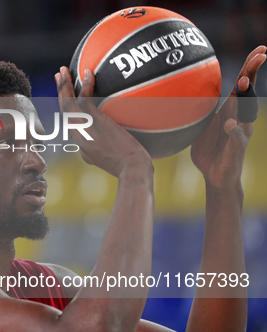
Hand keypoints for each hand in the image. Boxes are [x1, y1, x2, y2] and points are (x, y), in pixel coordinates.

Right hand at [55, 66, 150, 177]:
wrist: (131, 169)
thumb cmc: (131, 167)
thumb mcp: (115, 160)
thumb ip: (110, 147)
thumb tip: (115, 136)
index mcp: (82, 146)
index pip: (71, 124)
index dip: (66, 108)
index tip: (66, 96)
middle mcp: (79, 137)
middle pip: (64, 112)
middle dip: (60, 93)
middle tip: (58, 76)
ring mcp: (85, 129)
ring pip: (68, 104)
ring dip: (64, 86)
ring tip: (63, 70)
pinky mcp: (94, 122)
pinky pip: (85, 99)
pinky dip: (85, 85)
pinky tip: (88, 73)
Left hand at [191, 46, 266, 189]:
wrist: (214, 175)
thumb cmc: (208, 148)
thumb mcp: (201, 124)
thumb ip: (198, 109)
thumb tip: (179, 91)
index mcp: (231, 108)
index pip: (243, 83)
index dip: (251, 66)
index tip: (261, 49)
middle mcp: (240, 116)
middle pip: (248, 91)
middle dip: (253, 72)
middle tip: (261, 56)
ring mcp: (240, 130)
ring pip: (246, 110)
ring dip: (245, 96)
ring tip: (243, 83)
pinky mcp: (236, 147)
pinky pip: (237, 137)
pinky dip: (234, 130)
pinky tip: (230, 124)